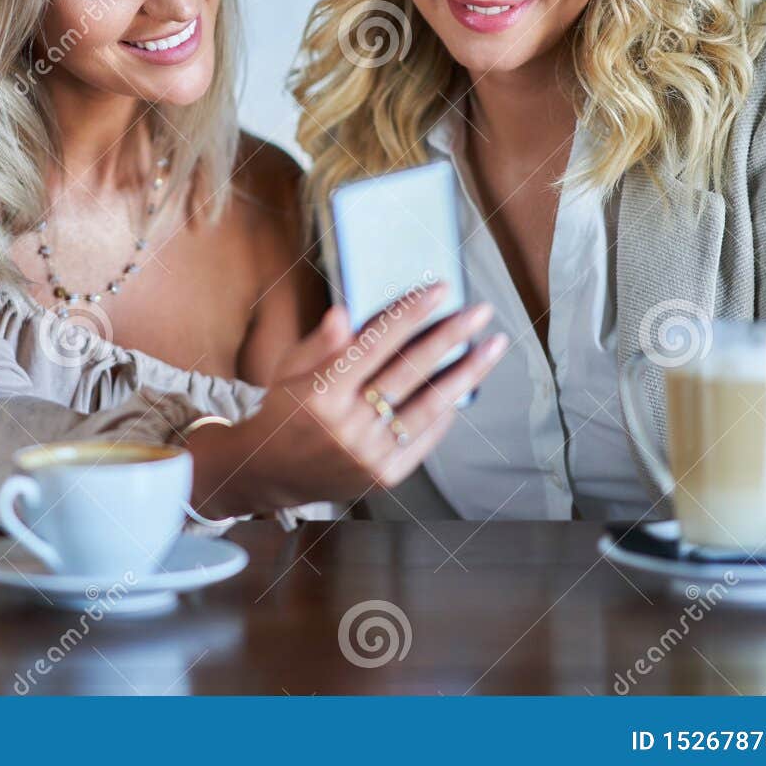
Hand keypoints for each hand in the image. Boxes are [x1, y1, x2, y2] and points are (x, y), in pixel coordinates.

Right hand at [188, 282, 510, 516]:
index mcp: (322, 392)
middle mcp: (348, 425)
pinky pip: (426, 437)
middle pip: (410, 372)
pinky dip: (447, 410)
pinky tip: (464, 387)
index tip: (439, 290)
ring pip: (429, 406)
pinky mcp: (386, 475)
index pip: (376, 344)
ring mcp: (370, 453)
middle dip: (450, 337)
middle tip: (479, 312)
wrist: (273, 473)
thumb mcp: (289, 370)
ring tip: (493, 347)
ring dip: (466, 374)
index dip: (410, 314)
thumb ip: (320, 343)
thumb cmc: (284, 411)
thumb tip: (345, 313)